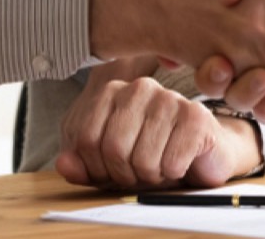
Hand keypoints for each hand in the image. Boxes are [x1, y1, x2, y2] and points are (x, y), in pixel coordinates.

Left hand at [54, 73, 259, 189]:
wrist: (200, 155)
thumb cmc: (150, 156)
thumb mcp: (107, 164)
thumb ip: (82, 164)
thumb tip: (64, 165)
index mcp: (112, 92)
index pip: (86, 138)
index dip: (96, 167)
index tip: (110, 172)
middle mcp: (140, 88)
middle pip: (113, 147)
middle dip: (124, 174)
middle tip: (137, 173)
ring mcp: (169, 98)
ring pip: (143, 158)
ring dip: (151, 176)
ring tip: (159, 167)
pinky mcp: (196, 116)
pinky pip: (171, 162)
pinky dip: (173, 174)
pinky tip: (179, 163)